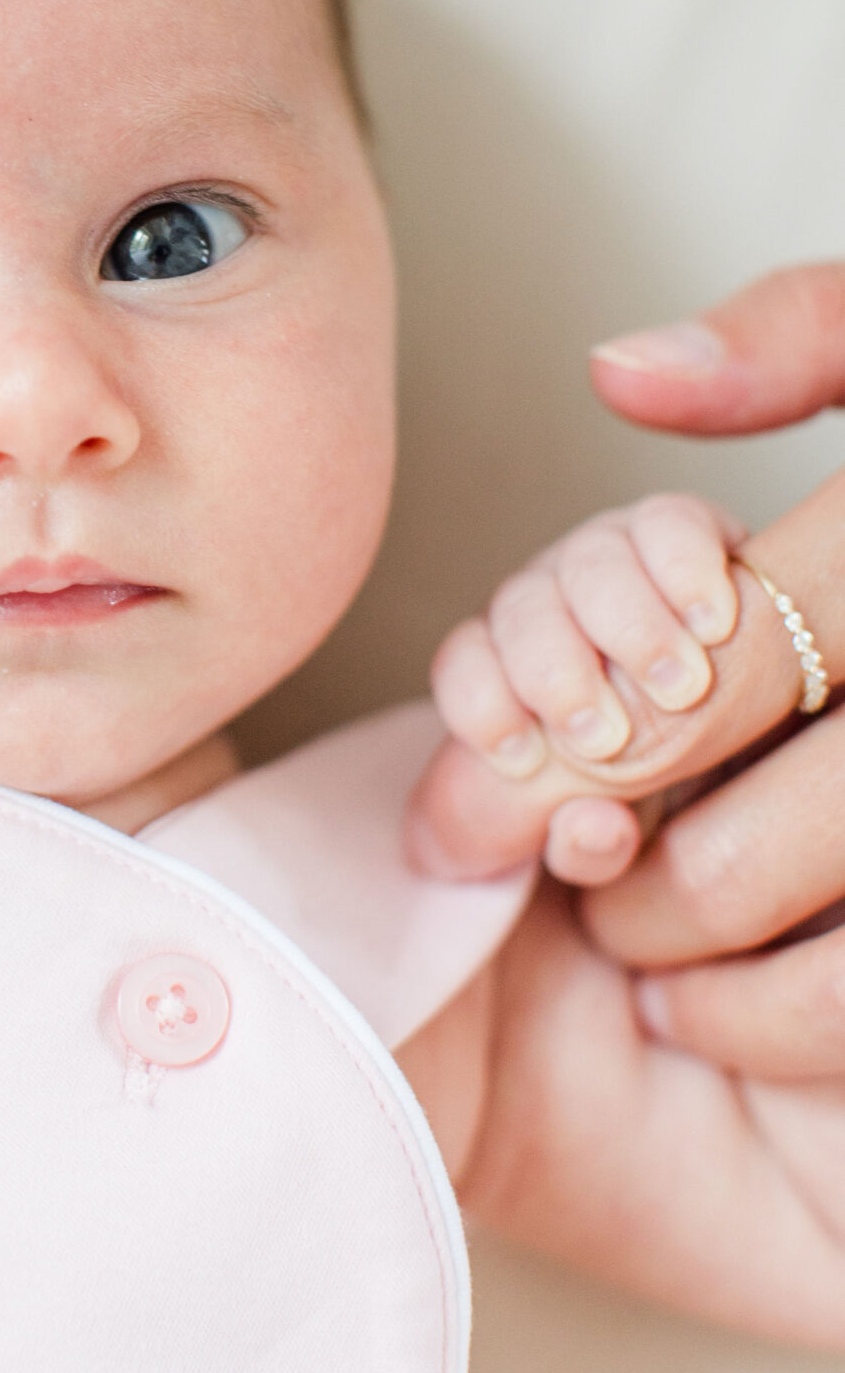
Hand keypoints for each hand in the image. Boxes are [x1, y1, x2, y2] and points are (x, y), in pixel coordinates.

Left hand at [410, 263, 844, 1078]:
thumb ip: (797, 337)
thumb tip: (614, 372)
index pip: (716, 676)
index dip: (602, 751)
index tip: (555, 786)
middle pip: (767, 845)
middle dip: (653, 893)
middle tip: (601, 898)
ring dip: (744, 1004)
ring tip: (676, 988)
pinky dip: (837, 1035)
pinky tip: (789, 1011)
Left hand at [429, 492, 744, 883]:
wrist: (733, 714)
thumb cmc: (647, 775)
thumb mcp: (606, 830)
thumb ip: (578, 849)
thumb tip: (590, 829)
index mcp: (503, 668)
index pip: (463, 670)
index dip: (481, 711)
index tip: (522, 761)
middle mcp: (545, 603)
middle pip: (520, 614)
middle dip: (555, 676)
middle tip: (604, 739)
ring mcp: (606, 558)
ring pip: (590, 565)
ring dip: (632, 629)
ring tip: (680, 689)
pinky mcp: (676, 530)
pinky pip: (667, 523)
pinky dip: (686, 569)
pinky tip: (713, 623)